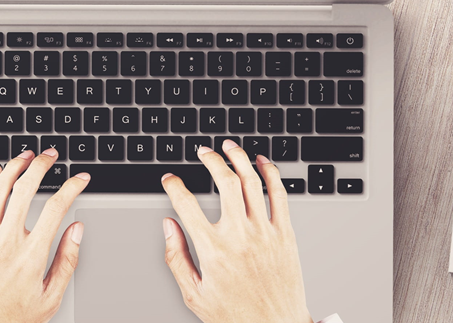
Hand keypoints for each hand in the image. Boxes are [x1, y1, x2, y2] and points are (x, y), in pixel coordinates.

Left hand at [0, 147, 90, 322]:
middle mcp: (5, 243)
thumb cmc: (11, 320)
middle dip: (41, 165)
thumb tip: (77, 229)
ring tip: (25, 156)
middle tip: (51, 155)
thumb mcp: (50, 298)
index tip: (80, 179)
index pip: (56, 208)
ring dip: (13, 166)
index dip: (72, 187)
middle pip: (25, 188)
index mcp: (30, 256)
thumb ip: (67, 261)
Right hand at [160, 141, 312, 322]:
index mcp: (213, 249)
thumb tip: (167, 226)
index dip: (174, 186)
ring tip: (229, 147)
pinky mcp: (285, 234)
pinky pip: (279, 195)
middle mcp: (239, 236)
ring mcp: (265, 232)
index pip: (186, 204)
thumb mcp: (194, 293)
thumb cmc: (235, 315)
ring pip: (252, 181)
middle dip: (210, 159)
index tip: (170, 179)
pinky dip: (270, 173)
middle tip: (203, 152)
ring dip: (239, 157)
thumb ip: (176, 257)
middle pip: (224, 182)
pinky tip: (262, 162)